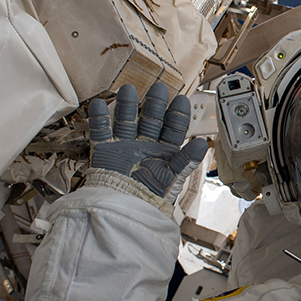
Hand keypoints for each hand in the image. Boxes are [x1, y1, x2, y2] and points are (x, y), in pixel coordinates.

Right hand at [87, 83, 207, 210]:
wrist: (125, 212)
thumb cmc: (150, 198)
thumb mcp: (172, 178)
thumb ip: (185, 160)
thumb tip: (201, 144)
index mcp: (164, 152)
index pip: (173, 129)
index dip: (177, 115)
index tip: (182, 100)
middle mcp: (145, 146)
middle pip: (150, 119)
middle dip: (154, 104)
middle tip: (159, 88)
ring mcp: (125, 146)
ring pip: (126, 120)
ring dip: (126, 106)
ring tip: (128, 90)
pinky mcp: (105, 151)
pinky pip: (101, 131)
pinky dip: (99, 119)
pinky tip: (99, 104)